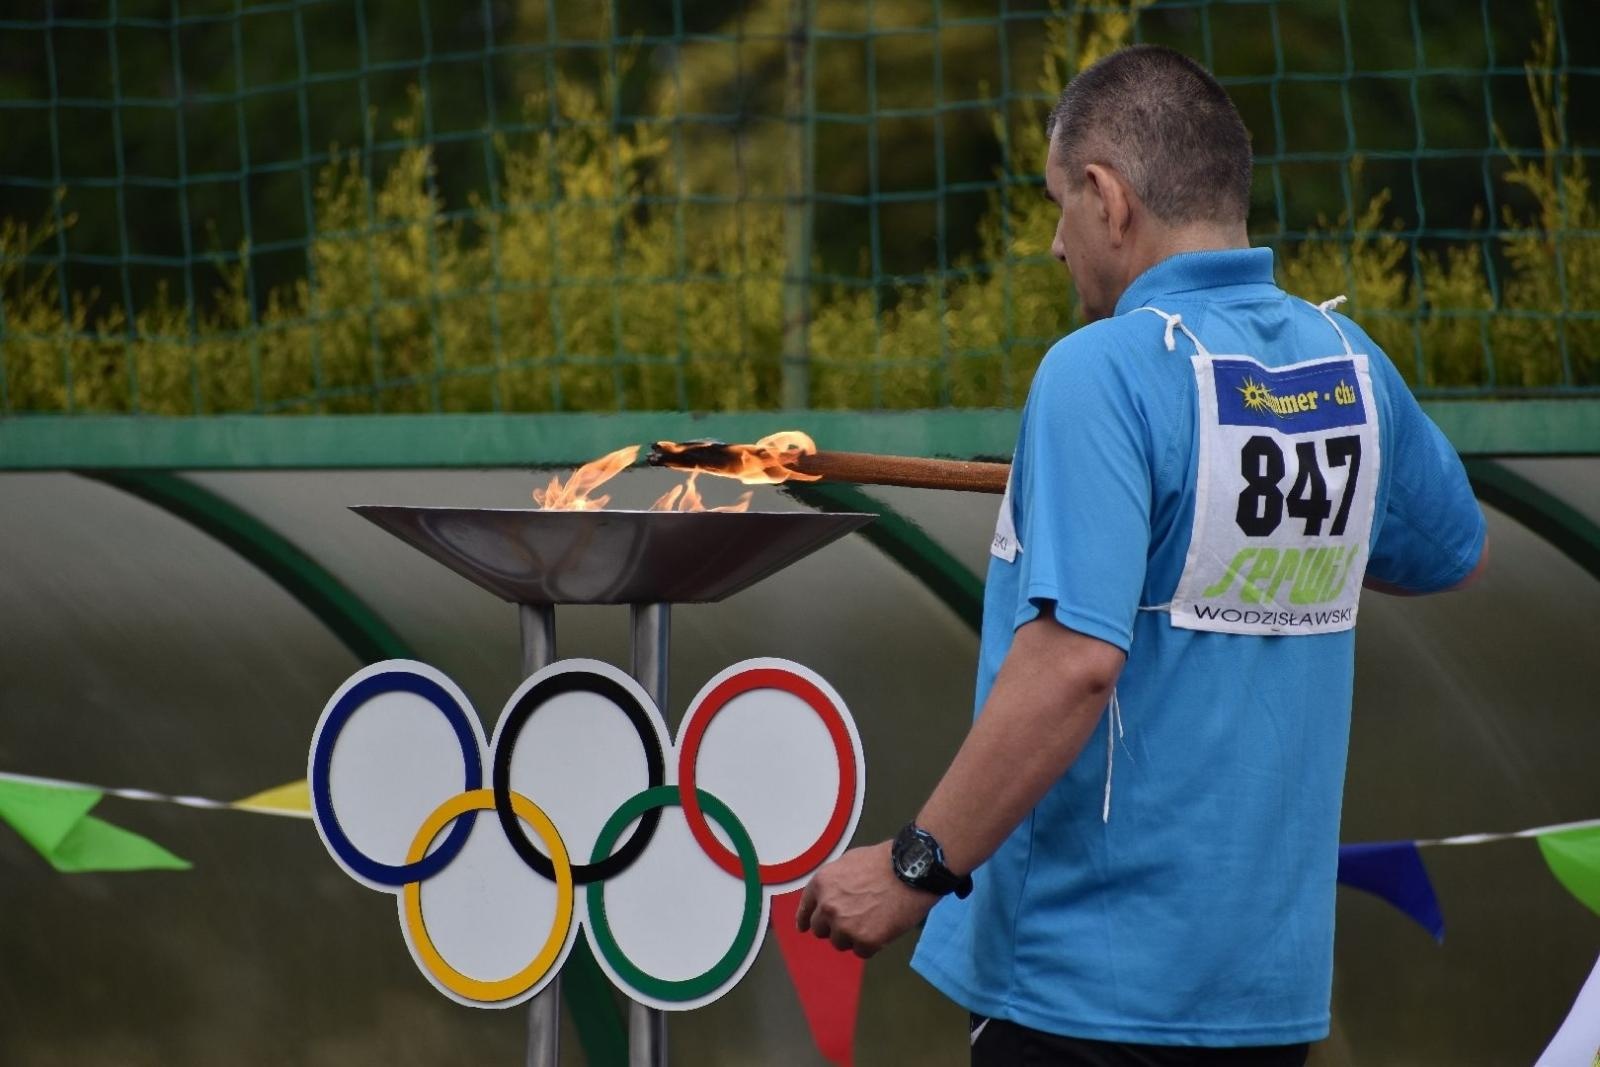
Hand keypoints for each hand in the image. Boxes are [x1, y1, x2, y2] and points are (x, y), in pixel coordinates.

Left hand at [794, 841, 938, 957]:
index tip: (805, 927)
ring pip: (840, 943)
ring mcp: (845, 926)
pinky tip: (883, 929)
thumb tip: (827, 897)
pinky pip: (861, 952)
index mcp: (822, 884)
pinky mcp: (866, 941)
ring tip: (873, 921)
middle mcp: (828, 907)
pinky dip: (871, 945)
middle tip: (852, 920)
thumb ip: (833, 883)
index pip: (805, 909)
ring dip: (852, 937)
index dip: (805, 919)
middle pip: (820, 930)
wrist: (911, 870)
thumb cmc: (883, 861)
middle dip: (833, 927)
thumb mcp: (849, 862)